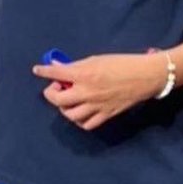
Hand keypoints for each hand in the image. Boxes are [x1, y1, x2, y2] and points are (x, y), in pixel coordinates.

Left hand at [33, 51, 168, 129]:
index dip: (43, 71)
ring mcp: (97, 106)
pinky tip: (80, 111)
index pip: (56, 73)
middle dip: (51, 93)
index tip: (37, 70)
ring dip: (64, 108)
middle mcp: (87, 93)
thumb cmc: (121, 63)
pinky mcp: (107, 115)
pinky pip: (87, 124)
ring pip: (71, 115)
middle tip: (56, 87)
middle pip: (58, 100)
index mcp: (84, 75)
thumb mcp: (95, 59)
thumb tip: (58, 66)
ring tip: (67, 100)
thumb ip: (75, 65)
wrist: (145, 76)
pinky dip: (79, 120)